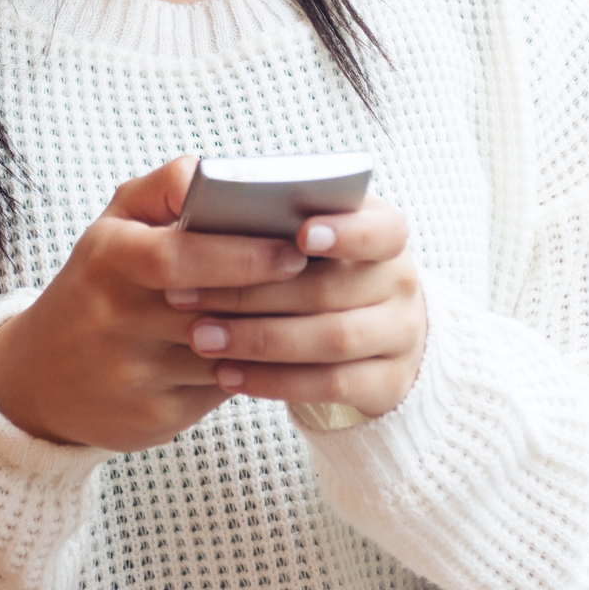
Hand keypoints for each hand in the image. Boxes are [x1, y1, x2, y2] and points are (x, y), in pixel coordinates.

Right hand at [0, 158, 308, 450]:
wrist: (40, 373)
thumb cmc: (98, 283)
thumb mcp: (115, 224)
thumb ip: (167, 188)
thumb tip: (219, 173)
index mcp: (107, 258)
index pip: (177, 256)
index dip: (240, 254)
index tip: (293, 248)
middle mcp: (114, 317)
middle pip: (211, 308)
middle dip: (274, 294)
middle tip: (325, 278)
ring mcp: (133, 371)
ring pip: (227, 355)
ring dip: (276, 336)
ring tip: (320, 314)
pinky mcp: (153, 415)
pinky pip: (222, 392)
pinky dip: (258, 371)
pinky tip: (285, 354)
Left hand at [180, 197, 426, 419]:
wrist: (375, 336)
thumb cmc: (319, 270)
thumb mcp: (310, 238)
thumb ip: (275, 223)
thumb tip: (205, 204)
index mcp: (383, 235)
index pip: (382, 229)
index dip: (346, 232)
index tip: (300, 234)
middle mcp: (401, 283)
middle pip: (331, 288)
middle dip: (253, 293)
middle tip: (187, 296)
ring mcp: (401, 335)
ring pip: (331, 338)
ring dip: (258, 340)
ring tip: (200, 338)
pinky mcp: (389, 384)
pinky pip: (331, 385)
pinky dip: (275, 381)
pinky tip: (227, 374)